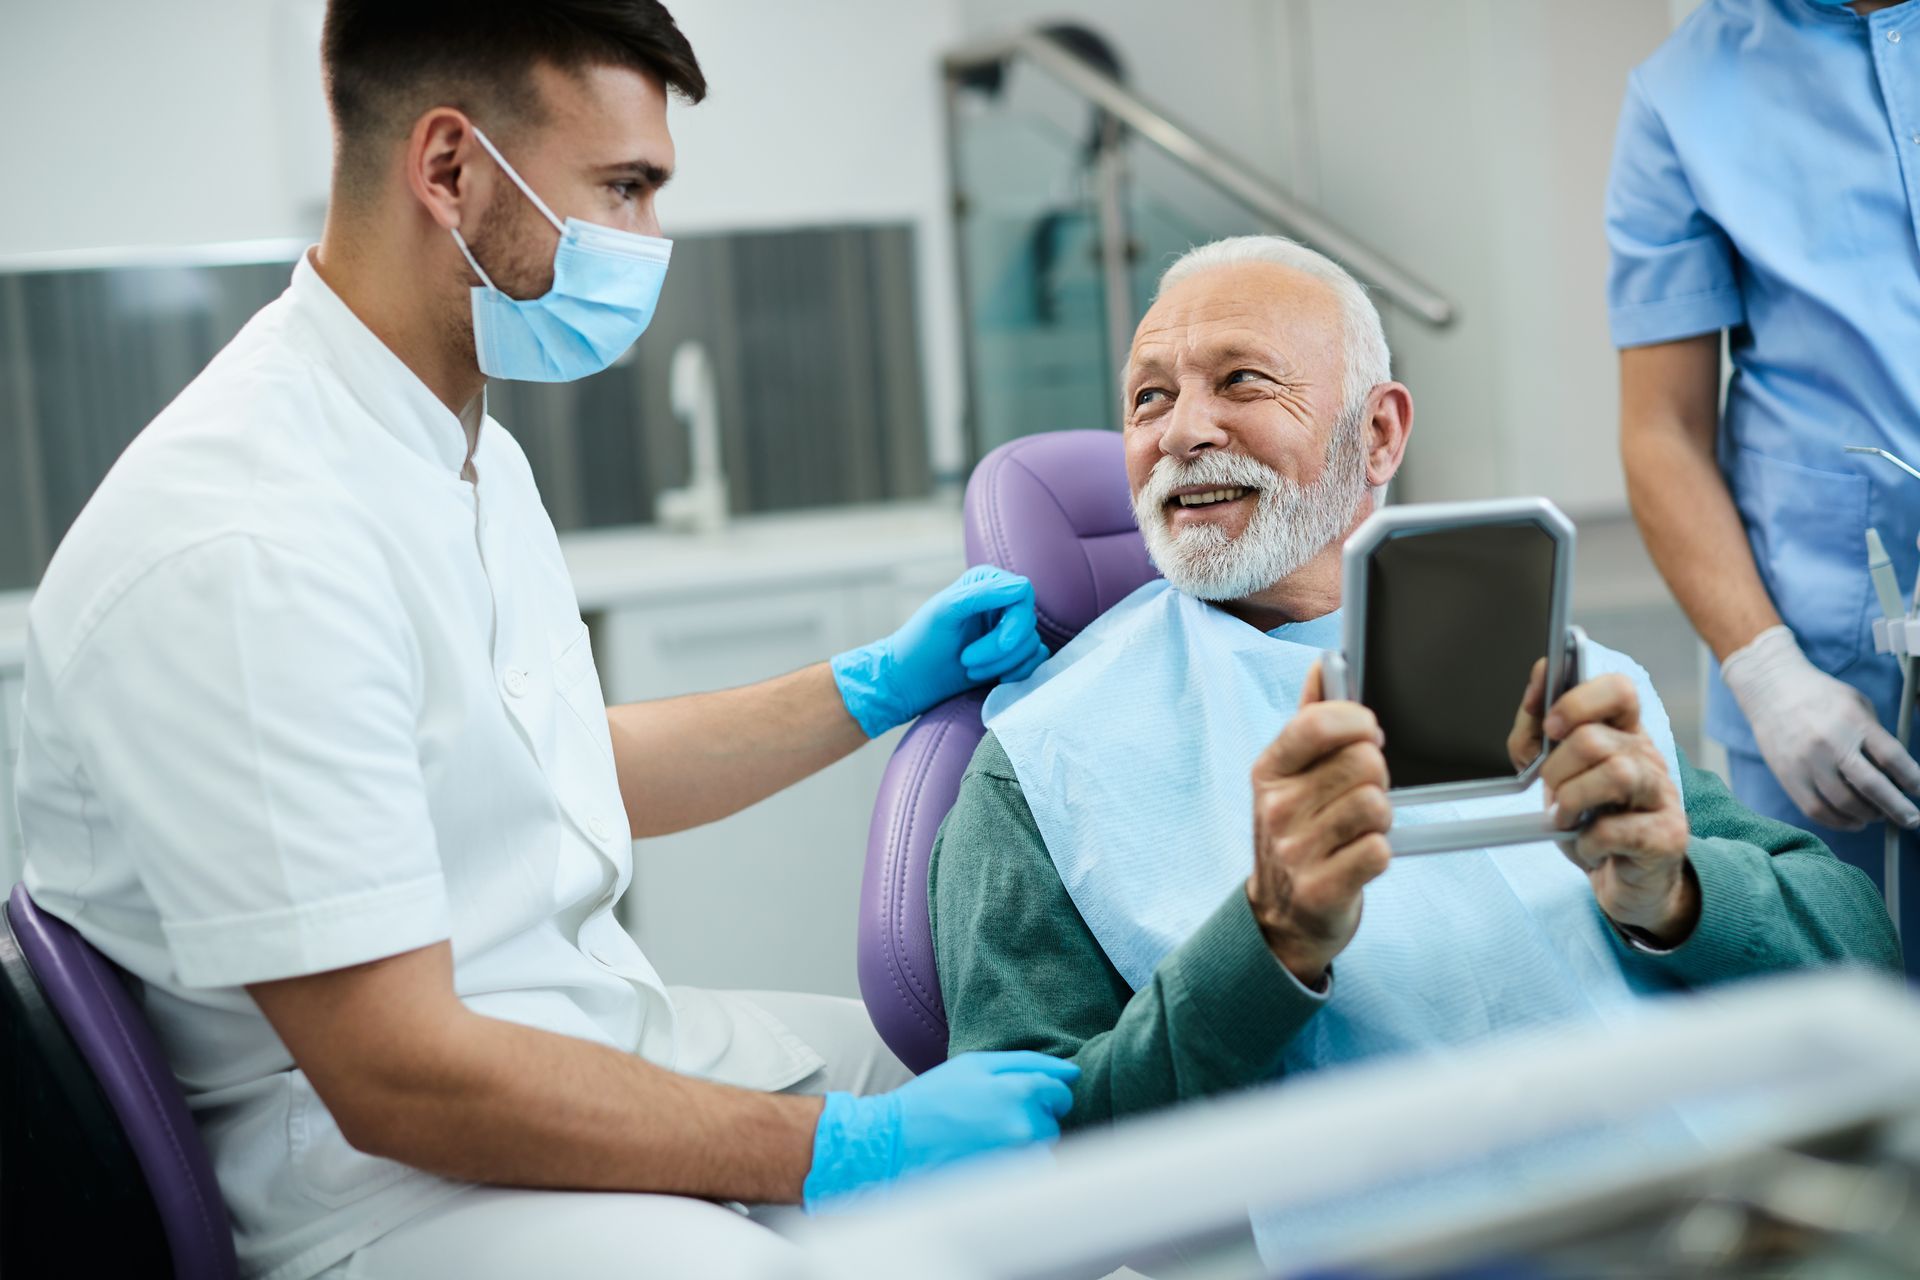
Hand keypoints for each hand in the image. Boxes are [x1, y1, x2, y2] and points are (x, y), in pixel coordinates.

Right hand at [802, 1050, 1078, 1209]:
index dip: (1044, 1093)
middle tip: (993, 1118)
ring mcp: (1016, 1161)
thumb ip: (1027, 1062)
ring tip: (986, 1140)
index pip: (1061, 1093)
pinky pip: (1029, 1176)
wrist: (895, 1144)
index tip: (1020, 1097)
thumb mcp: (974, 1064)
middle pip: (1053, 1123)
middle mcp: (1024, 1127)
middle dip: (1032, 1119)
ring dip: (1024, 1146)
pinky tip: (987, 1161)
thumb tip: (1071, 1072)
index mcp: (1019, 1091)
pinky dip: (1015, 1169)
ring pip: (1042, 1151)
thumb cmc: (933, 1099)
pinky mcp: (1008, 1188)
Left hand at [830, 566, 1049, 736]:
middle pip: (1028, 622)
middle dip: (1000, 649)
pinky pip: (1035, 661)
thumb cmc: (922, 642)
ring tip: (970, 671)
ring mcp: (1009, 630)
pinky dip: (1019, 673)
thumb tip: (1022, 587)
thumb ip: (981, 594)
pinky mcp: (1013, 655)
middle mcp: (1001, 603)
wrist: (912, 681)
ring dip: (1002, 665)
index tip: (999, 644)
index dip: (1014, 621)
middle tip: (967, 662)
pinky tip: (996, 680)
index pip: (1023, 593)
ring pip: (1032, 645)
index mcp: (986, 582)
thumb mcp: (945, 611)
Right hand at [1245, 663, 1394, 986]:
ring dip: (1381, 818)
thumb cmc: (1296, 832)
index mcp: (1269, 770)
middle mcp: (1275, 808)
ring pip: (1376, 804)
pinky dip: (1380, 853)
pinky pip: (1379, 849)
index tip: (1368, 734)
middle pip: (1363, 762)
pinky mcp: (1321, 888)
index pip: (1318, 723)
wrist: (1282, 916)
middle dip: (1376, 776)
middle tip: (1359, 795)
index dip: (1358, 721)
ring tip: (1358, 829)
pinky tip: (1359, 858)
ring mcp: (1295, 850)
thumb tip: (1322, 664)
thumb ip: (1310, 717)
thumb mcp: (1291, 774)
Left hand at [1520, 670, 1695, 942]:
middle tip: (1554, 793)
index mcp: (1623, 735)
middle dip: (1557, 769)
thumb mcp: (1554, 775)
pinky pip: (1616, 829)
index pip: (1618, 690)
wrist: (1625, 881)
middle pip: (1595, 738)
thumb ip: (1535, 735)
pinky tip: (1591, 846)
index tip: (1550, 727)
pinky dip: (1588, 841)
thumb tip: (1535, 692)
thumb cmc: (1590, 822)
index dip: (1579, 700)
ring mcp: (1663, 796)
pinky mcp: (1667, 837)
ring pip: (1616, 774)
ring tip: (1567, 819)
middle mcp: (1648, 758)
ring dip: (1572, 800)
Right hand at [1721, 625, 1919, 830]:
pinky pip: (1817, 810)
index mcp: (1853, 721)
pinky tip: (1853, 820)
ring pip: (1845, 804)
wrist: (1770, 690)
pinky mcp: (1788, 776)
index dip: (1913, 780)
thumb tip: (1897, 777)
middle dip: (1898, 809)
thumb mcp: (1857, 704)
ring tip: (1878, 816)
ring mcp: (1806, 762)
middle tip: (1912, 819)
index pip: (1892, 758)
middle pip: (1871, 787)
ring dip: (1869, 816)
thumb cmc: (1822, 697)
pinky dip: (1840, 822)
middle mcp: (1830, 743)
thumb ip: (1877, 737)